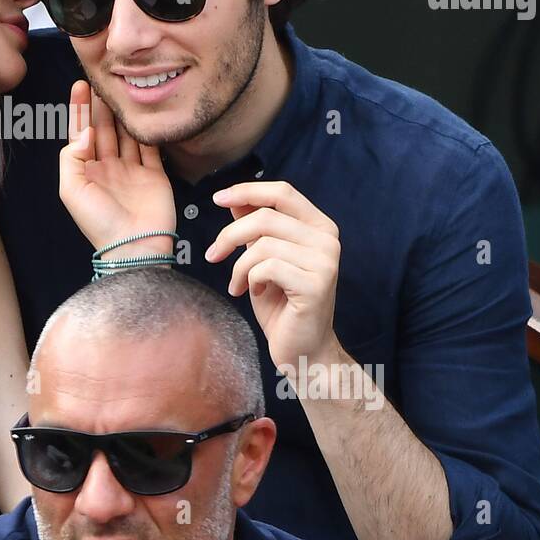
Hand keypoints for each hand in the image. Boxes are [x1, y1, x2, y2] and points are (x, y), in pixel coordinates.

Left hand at [58, 80, 175, 258]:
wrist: (134, 245)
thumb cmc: (99, 222)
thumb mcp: (71, 190)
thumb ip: (71, 158)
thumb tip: (85, 132)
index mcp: (86, 171)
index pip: (81, 133)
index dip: (79, 110)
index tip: (79, 86)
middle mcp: (108, 167)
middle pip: (104, 129)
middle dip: (102, 105)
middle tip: (103, 80)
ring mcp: (132, 170)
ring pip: (126, 134)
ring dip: (123, 113)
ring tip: (122, 89)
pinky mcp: (154, 175)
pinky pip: (151, 147)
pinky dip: (147, 131)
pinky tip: (145, 112)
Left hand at [205, 181, 340, 367]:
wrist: (302, 349)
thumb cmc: (282, 304)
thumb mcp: (263, 259)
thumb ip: (255, 229)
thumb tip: (235, 200)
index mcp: (319, 227)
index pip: (282, 192)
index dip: (247, 191)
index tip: (218, 198)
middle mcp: (327, 239)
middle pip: (265, 217)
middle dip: (229, 236)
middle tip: (212, 256)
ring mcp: (325, 261)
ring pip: (262, 244)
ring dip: (238, 267)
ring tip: (238, 284)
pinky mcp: (316, 284)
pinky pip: (266, 267)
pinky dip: (250, 279)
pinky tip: (256, 292)